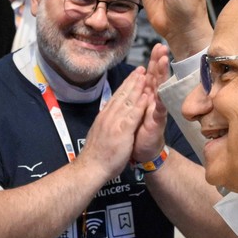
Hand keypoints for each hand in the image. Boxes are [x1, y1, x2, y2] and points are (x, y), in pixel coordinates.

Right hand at [74, 66, 151, 184]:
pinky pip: (132, 115)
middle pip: (122, 95)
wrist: (91, 168)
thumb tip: (105, 119)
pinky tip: (147, 95)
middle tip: (141, 69)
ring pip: (127, 101)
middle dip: (132, 81)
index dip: (125, 85)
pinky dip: (140, 104)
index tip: (132, 76)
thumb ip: (104, 125)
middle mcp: (108, 116)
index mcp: (104, 117)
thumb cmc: (95, 156)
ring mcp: (114, 123)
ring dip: (137, 87)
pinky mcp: (121, 131)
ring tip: (145, 75)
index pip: (116, 98)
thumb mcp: (99, 135)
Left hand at [133, 43, 169, 162]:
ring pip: (160, 89)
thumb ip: (138, 93)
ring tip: (163, 61)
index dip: (153, 61)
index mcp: (147, 96)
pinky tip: (161, 92)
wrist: (142, 151)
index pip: (151, 74)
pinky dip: (160, 101)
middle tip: (162, 47)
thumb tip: (140, 75)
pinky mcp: (157, 122)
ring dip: (162, 75)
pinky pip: (159, 110)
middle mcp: (154, 100)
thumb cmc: (139, 129)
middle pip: (157, 77)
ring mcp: (157, 110)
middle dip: (160, 62)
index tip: (156, 45)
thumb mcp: (136, 108)